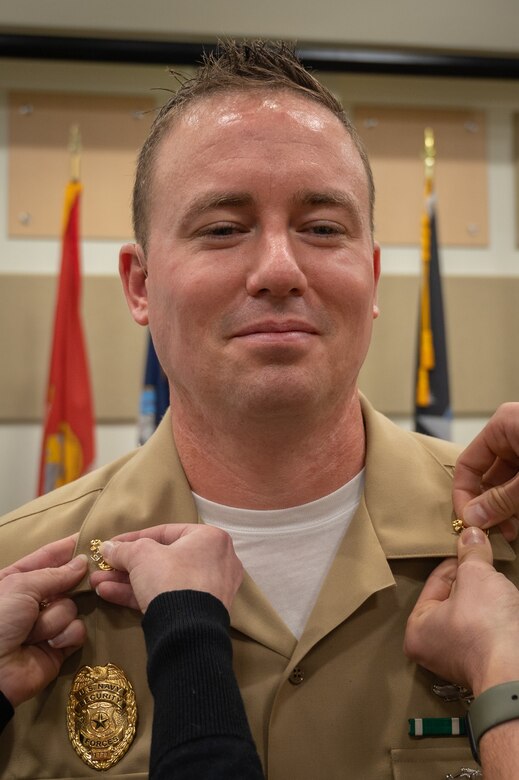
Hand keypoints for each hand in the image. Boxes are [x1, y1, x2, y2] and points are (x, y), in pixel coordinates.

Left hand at [0, 536, 87, 706]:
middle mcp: (33, 601)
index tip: (89, 538)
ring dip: (55, 618)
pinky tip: (51, 644)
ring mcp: (48, 625)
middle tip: (92, 575)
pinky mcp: (60, 646)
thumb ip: (55, 573)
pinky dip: (65, 635)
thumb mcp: (20, 586)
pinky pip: (77, 631)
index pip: (45, 559)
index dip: (65, 549)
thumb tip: (82, 562)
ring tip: (35, 632)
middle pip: (66, 582)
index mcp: (16, 581)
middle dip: (74, 582)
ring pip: (72, 607)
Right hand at [90, 524, 242, 612]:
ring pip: (161, 580)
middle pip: (162, 559)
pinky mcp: (199, 613)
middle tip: (103, 568)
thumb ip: (124, 549)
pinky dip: (139, 595)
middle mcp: (214, 561)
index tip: (112, 545)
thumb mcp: (142, 556)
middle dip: (127, 565)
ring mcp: (209, 589)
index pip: (166, 532)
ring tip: (97, 584)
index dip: (134, 538)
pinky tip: (108, 595)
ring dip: (127, 581)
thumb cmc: (170, 578)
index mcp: (209, 538)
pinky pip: (167, 597)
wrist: (187, 631)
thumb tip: (108, 547)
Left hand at [404, 526, 518, 695]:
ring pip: (471, 615)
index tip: (470, 550)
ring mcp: (461, 660)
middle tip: (485, 567)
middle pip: (452, 599)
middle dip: (471, 581)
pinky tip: (505, 607)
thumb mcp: (476, 575)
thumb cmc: (485, 626)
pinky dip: (495, 617)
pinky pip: (486, 630)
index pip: (434, 583)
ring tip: (497, 586)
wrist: (517, 670)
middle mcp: (434, 649)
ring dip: (485, 599)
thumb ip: (471, 553)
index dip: (455, 562)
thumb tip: (470, 534)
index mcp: (417, 630)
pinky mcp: (485, 664)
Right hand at [453, 403, 518, 540]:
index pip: (467, 464)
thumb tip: (472, 518)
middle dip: (488, 507)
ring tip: (509, 532)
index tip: (468, 522)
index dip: (464, 496)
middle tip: (491, 532)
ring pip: (506, 482)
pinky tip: (518, 521)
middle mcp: (513, 433)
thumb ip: (501, 499)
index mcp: (503, 425)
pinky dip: (518, 502)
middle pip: (487, 475)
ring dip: (505, 509)